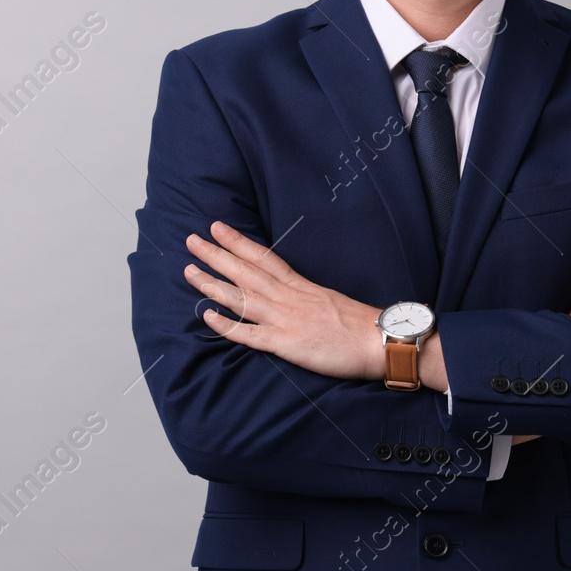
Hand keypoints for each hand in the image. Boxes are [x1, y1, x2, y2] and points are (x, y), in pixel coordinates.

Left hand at [184, 221, 381, 379]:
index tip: (218, 227)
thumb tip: (289, 294)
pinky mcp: (287, 343)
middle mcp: (289, 297)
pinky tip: (207, 317)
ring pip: (242, 297)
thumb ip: (306, 295)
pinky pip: (251, 334)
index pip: (264, 257)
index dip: (238, 242)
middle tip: (192, 240)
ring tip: (190, 271)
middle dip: (217, 255)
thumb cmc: (359, 323)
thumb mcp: (330, 299)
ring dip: (213, 283)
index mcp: (300, 285)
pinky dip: (228, 325)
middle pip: (246, 271)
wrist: (380, 340)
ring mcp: (286, 319)